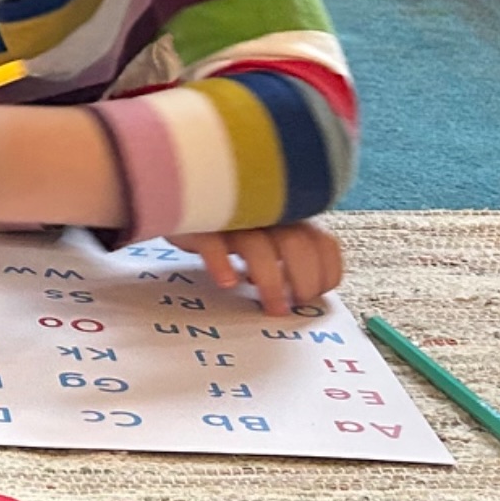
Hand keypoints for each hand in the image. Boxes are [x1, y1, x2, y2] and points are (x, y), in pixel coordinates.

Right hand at [171, 221, 343, 316]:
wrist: (173, 191)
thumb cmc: (225, 221)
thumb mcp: (262, 231)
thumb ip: (284, 252)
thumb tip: (300, 292)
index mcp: (290, 212)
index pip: (325, 244)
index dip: (326, 274)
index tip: (313, 296)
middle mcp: (267, 210)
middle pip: (299, 246)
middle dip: (303, 283)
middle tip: (292, 308)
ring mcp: (233, 214)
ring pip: (260, 247)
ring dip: (272, 283)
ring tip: (271, 309)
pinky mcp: (199, 219)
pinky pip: (213, 242)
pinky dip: (222, 264)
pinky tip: (227, 282)